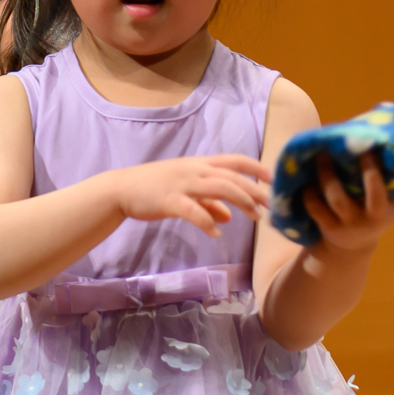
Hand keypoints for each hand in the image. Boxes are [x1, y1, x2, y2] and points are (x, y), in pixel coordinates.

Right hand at [114, 154, 271, 236]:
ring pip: (221, 188)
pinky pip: (194, 211)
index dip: (257, 168)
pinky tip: (217, 233)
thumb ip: (208, 202)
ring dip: (242, 202)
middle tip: (272, 205)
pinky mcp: (169, 200)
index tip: (275, 180)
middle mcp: (194, 170)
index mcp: (199, 164)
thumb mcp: (184, 190)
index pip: (235, 160)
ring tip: (255, 217)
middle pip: (233, 177)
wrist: (120, 189)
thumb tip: (229, 217)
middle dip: (256, 191)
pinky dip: (208, 222)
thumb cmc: (153, 187)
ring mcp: (182, 184)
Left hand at [296, 153, 393, 258]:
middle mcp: (373, 216)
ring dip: (328, 175)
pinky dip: (310, 192)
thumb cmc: (369, 213)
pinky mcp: (329, 227)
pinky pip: (316, 207)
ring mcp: (350, 223)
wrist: (352, 246)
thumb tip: (376, 146)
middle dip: (366, 169)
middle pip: (372, 191)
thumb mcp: (384, 202)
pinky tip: (307, 179)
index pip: (391, 186)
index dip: (383, 169)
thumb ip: (383, 181)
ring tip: (322, 156)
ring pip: (337, 198)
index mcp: (388, 207)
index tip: (375, 150)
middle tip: (353, 147)